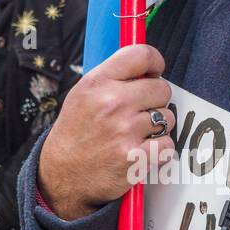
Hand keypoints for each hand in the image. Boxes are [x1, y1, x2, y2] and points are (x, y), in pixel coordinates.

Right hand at [39, 43, 174, 220]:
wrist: (62, 175)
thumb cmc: (76, 132)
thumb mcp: (83, 94)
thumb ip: (113, 77)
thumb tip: (149, 68)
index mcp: (97, 82)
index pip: (141, 55)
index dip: (155, 62)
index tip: (155, 72)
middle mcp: (112, 103)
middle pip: (162, 88)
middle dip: (156, 100)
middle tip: (140, 112)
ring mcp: (125, 130)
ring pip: (167, 118)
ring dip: (157, 127)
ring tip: (136, 133)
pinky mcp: (135, 157)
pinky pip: (167, 145)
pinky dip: (159, 150)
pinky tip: (141, 150)